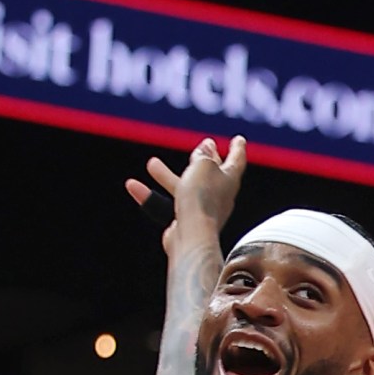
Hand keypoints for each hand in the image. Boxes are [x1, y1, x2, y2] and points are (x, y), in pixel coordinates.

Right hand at [126, 136, 246, 254]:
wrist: (192, 234)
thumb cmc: (202, 198)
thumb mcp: (203, 166)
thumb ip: (204, 155)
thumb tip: (207, 147)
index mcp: (229, 179)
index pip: (236, 160)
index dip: (237, 149)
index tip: (239, 139)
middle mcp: (220, 195)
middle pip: (211, 172)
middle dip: (204, 158)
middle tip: (204, 146)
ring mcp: (203, 210)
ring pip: (184, 187)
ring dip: (167, 175)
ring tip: (151, 163)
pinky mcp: (186, 223)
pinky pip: (168, 205)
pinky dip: (150, 196)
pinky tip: (134, 188)